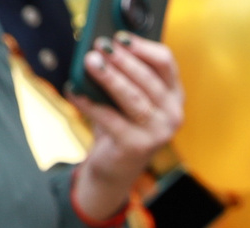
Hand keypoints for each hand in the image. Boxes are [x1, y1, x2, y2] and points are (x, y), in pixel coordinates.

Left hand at [69, 37, 182, 224]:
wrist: (115, 168)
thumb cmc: (121, 125)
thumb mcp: (129, 97)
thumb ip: (125, 74)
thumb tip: (101, 49)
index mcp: (174, 95)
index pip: (166, 62)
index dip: (142, 47)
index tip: (119, 37)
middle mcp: (172, 114)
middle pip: (147, 78)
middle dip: (121, 59)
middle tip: (99, 46)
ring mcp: (157, 133)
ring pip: (132, 97)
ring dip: (109, 78)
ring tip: (90, 62)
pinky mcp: (136, 147)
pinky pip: (110, 119)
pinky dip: (90, 104)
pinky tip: (75, 91)